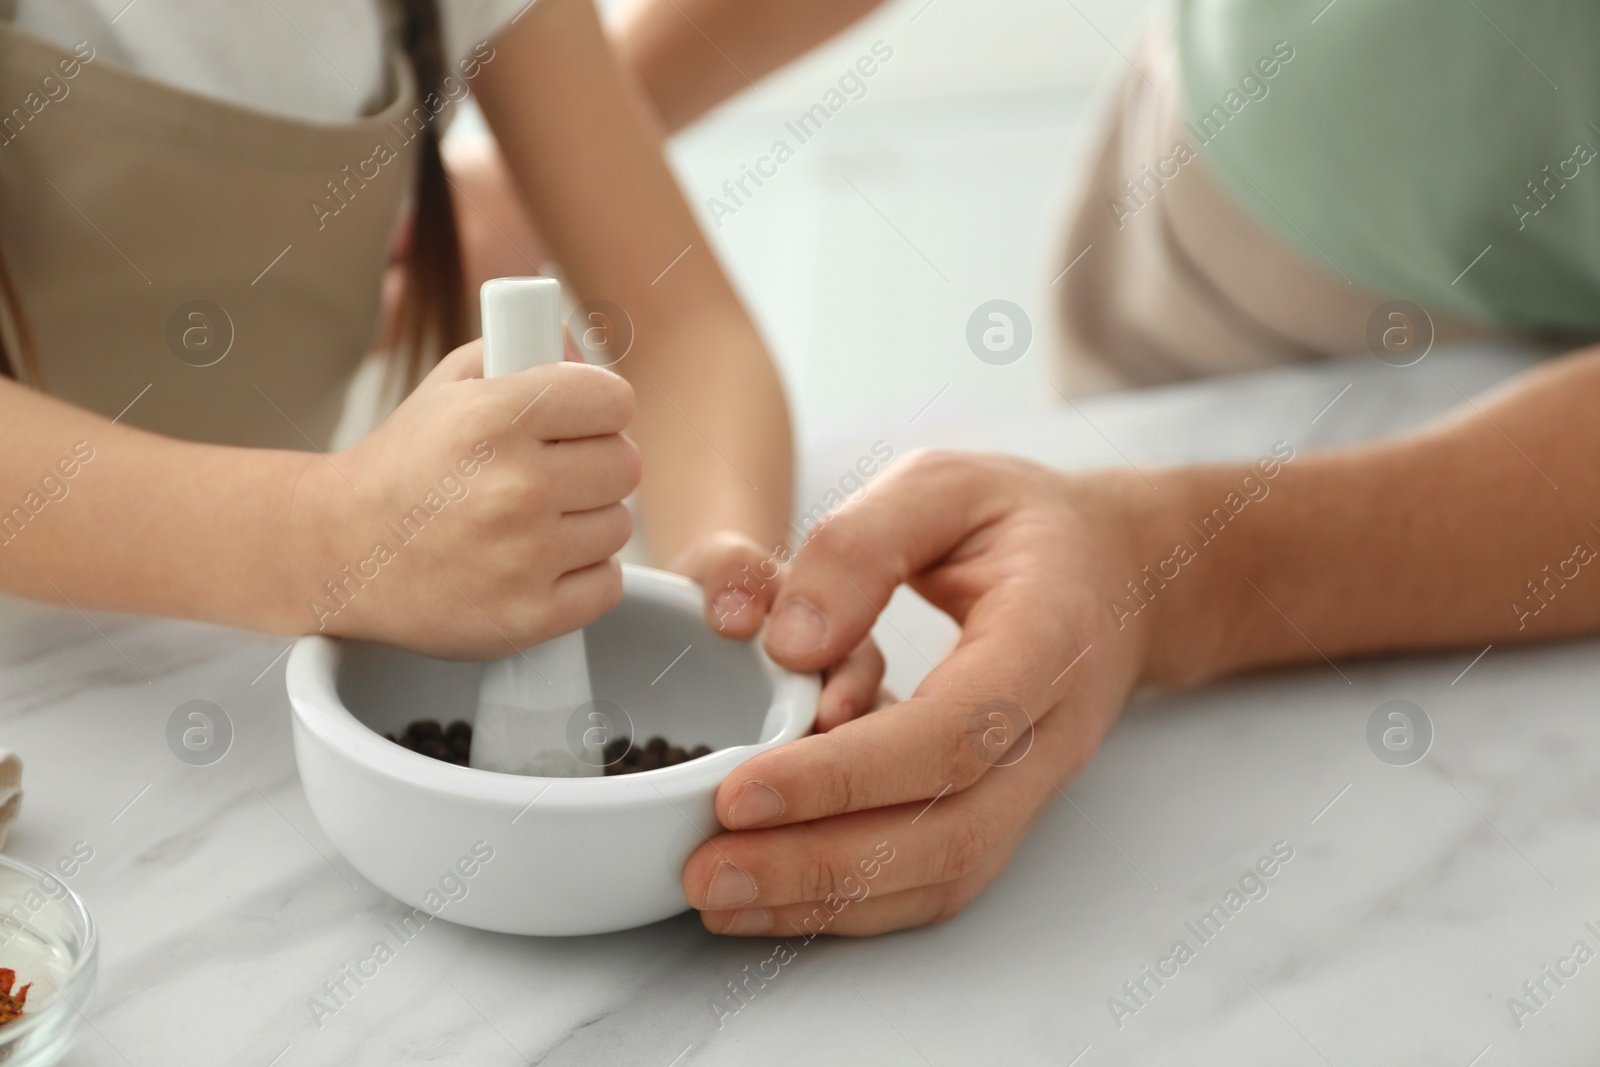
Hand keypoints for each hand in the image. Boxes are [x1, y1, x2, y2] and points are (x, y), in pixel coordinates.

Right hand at [290, 340, 639, 657]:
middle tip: (555, 474)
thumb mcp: (452, 386)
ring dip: (587, 522)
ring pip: (618, 525)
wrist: (341, 551)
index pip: (614, 401)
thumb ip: (527, 352)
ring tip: (534, 522)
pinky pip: (608, 583)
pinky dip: (583, 575)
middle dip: (595, 465)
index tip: (578, 423)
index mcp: (494, 418)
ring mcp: (523, 557)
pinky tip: (539, 563)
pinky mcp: (529, 616)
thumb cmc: (408, 463)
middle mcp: (513, 487)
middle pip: (626, 465)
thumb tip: (589, 356)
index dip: (599, 410)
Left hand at [681, 451, 1161, 934]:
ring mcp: (1035, 785)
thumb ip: (862, 544)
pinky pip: (936, 879)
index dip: (846, 774)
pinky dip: (852, 903)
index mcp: (1048, 639)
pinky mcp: (1005, 811)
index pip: (953, 733)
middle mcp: (1052, 732)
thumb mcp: (945, 483)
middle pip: (949, 831)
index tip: (741, 790)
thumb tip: (788, 645)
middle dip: (820, 864)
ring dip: (827, 899)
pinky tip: (770, 897)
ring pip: (943, 873)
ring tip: (719, 897)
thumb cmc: (1024, 524)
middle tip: (707, 872)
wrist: (1117, 574)